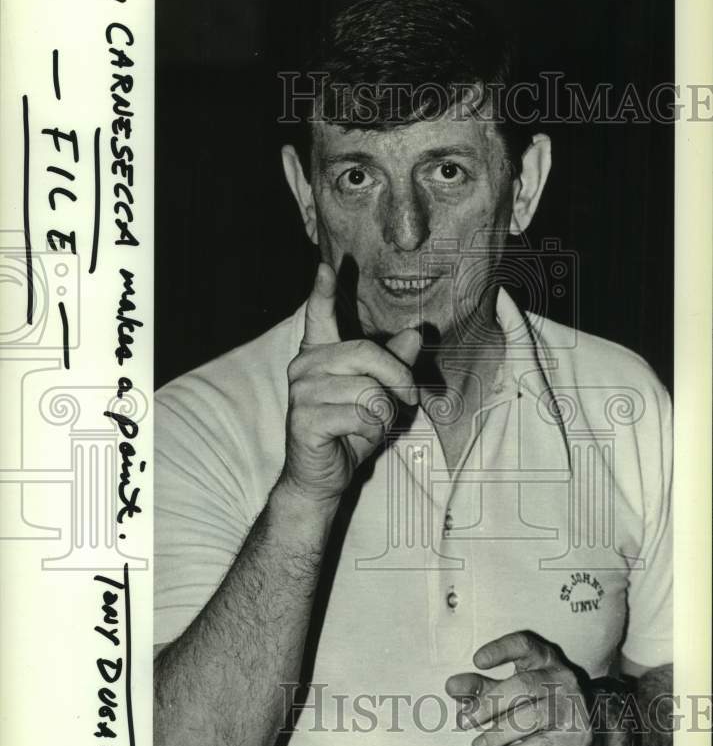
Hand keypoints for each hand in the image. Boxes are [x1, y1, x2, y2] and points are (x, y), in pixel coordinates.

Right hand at [280, 262, 421, 506]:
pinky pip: (361, 414)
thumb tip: (415, 332)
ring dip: (384, 414)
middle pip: (368, 353)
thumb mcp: (379, 395)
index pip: (319, 316)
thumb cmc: (349, 432)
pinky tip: (355, 438)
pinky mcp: (304, 419)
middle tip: (409, 400)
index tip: (327, 267)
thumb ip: (395, 364)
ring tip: (370, 426)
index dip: (323, 292)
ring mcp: (301, 392)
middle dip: (399, 379)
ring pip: (369, 389)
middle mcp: (305, 367)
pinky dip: (371, 431)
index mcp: (320, 355)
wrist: (322, 477)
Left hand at [445, 630, 625, 745]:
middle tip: (463, 721)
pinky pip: (543, 745)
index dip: (501, 650)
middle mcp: (561, 677)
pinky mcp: (577, 736)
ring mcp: (572, 706)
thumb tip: (451, 687)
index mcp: (544, 659)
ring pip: (532, 716)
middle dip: (489, 703)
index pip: (524, 645)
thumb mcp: (512, 690)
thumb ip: (482, 687)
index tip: (477, 660)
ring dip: (499, 733)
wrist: (593, 731)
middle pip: (523, 685)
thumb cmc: (541, 702)